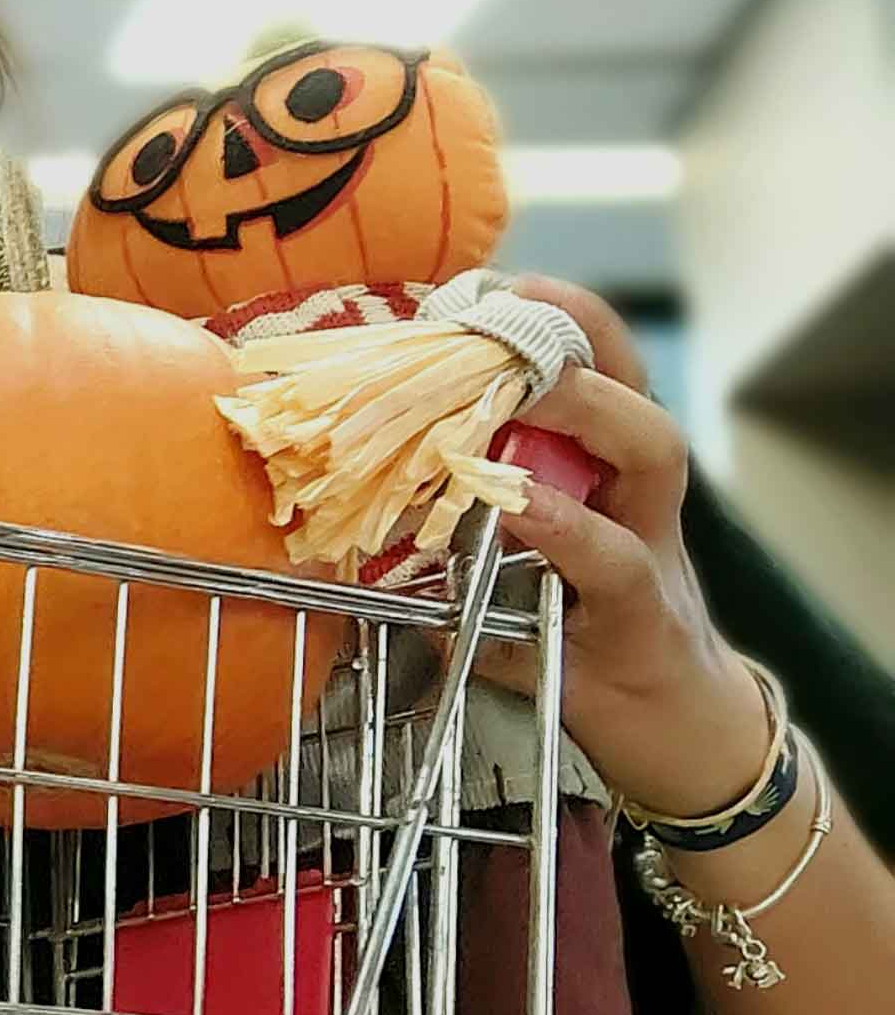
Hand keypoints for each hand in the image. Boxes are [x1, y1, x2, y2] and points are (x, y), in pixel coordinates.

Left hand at [485, 274, 767, 818]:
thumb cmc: (576, 630)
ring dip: (585, 409)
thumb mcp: (510, 555)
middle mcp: (637, 492)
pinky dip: (563, 529)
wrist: (675, 732)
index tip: (484, 282)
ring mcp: (652, 549)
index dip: (551, 313)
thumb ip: (447, 515)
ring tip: (522, 389)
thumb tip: (339, 483)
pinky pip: (611, 561)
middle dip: (575, 337)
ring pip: (651, 451)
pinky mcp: (643, 620)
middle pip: (632, 382)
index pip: (597, 362)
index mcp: (602, 465)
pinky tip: (517, 506)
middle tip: (504, 313)